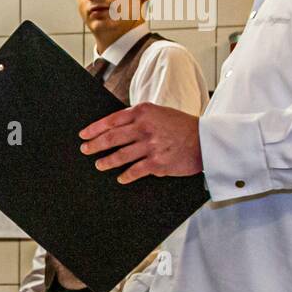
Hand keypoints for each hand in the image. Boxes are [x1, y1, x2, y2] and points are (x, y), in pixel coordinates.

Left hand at [79, 102, 202, 183]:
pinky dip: (125, 176)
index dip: (94, 129)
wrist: (207, 140)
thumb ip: (139, 117)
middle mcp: (144, 128)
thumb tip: (115, 125)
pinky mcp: (158, 163)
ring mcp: (150, 146)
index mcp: (143, 112)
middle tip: (85, 150)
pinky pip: (135, 171)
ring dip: (106, 162)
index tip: (83, 135)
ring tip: (99, 165)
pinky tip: (120, 178)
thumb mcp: (159, 112)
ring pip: (120, 156)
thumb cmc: (182, 126)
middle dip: (94, 145)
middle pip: (111, 138)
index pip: (111, 120)